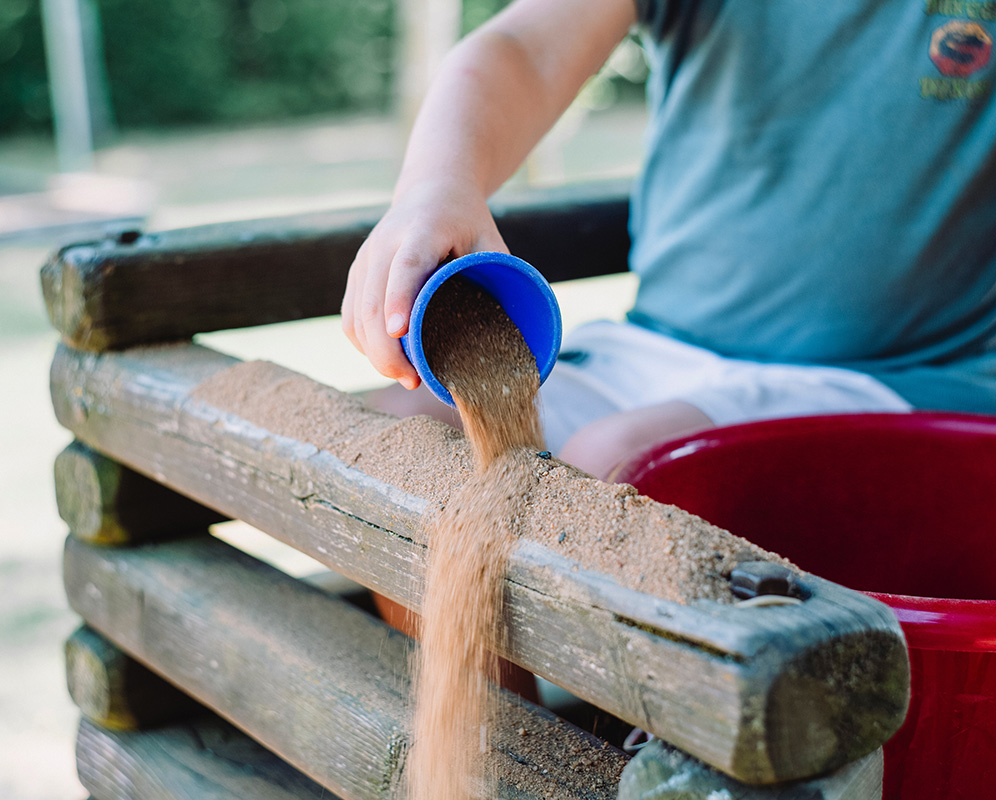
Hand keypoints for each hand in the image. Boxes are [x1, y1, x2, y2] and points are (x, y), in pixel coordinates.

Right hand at [342, 178, 507, 388]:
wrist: (430, 190)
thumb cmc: (466, 221)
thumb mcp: (490, 239)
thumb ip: (499, 276)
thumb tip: (512, 332)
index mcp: (421, 231)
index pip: (404, 267)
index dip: (399, 299)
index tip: (399, 331)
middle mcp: (384, 244)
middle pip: (373, 302)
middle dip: (386, 348)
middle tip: (412, 379)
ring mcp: (365, 260)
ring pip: (357, 315)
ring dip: (374, 353)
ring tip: (404, 377)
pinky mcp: (356, 274)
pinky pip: (350, 317)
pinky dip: (363, 344)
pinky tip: (384, 361)